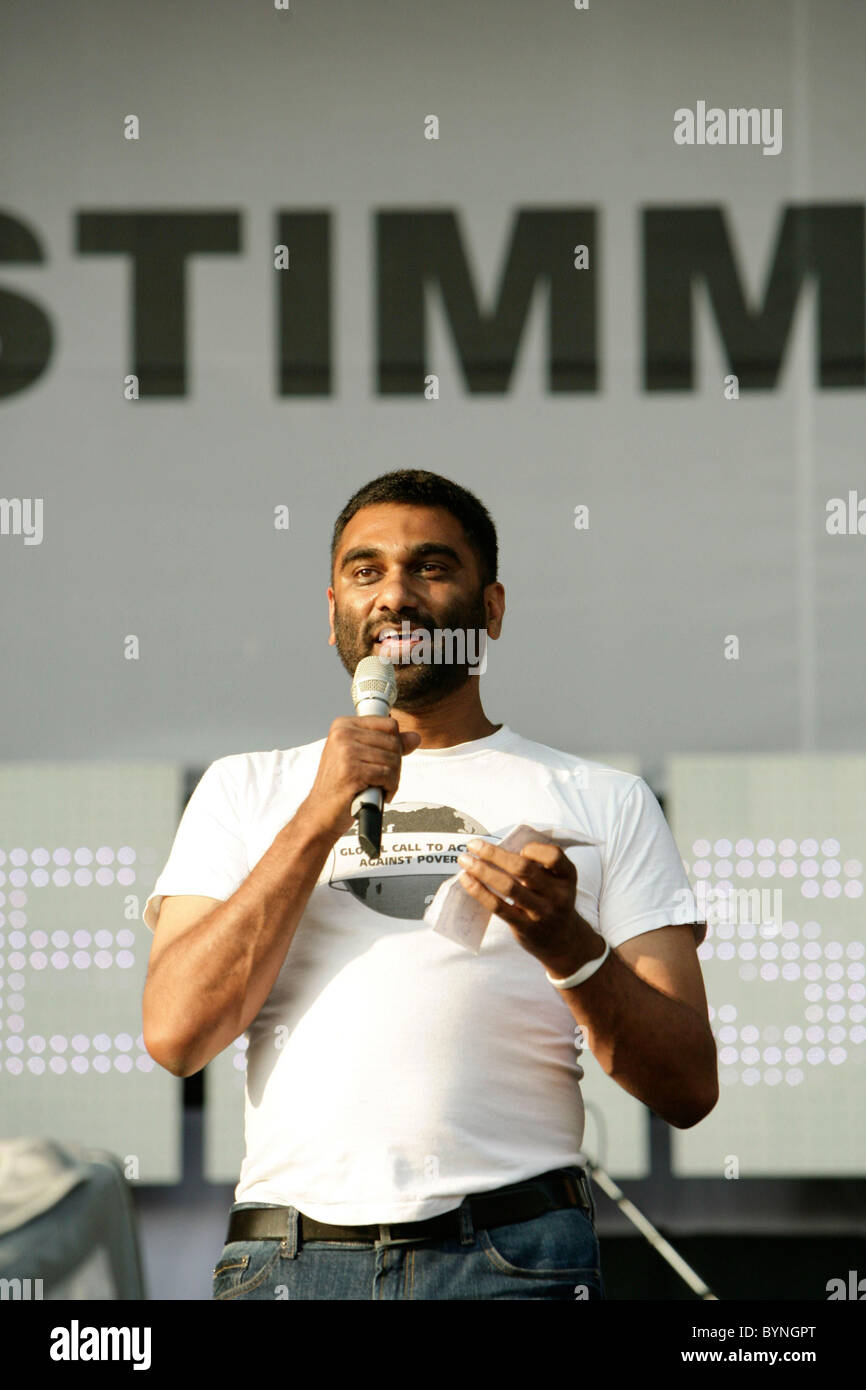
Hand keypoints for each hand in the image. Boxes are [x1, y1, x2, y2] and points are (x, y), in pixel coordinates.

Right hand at [300, 716, 421, 839]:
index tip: (383, 761)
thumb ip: (388, 745)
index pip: (389, 724)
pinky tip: (377, 793)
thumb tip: (415, 737)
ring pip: (393, 759)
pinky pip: (388, 775)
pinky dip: (388, 788)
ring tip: (378, 787)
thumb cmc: (339, 787)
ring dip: (392, 779)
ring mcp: (346, 751)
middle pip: (394, 742)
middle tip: (382, 779)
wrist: (320, 814)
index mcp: (343, 725)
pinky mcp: (351, 770)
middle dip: (394, 765)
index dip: (394, 745)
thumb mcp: (362, 758)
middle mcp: (343, 734)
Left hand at [456, 839, 594, 972]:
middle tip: (473, 845)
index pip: (553, 855)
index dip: (533, 849)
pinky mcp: (525, 927)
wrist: (564, 941)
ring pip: (508, 887)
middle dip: (495, 854)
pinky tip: (467, 880)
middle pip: (524, 869)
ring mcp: (541, 912)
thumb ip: (538, 866)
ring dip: (482, 870)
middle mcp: (557, 895)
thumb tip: (499, 848)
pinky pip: (498, 906)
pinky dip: (480, 891)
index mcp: (567, 877)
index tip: (518, 848)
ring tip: (465, 860)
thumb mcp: (557, 882)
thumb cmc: (553, 902)